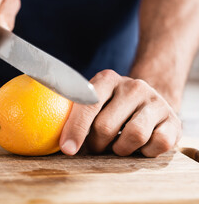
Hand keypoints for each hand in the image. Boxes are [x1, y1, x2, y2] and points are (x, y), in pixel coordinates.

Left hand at [59, 69, 181, 156]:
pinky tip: (141, 145)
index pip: (87, 105)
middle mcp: (133, 86)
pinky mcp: (173, 120)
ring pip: (133, 136)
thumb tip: (59, 141)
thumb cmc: (111, 108)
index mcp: (107, 79)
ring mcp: (155, 101)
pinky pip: (156, 145)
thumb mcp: (93, 102)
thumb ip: (75, 113)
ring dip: (120, 149)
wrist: (150, 103)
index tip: (67, 149)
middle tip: (97, 146)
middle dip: (96, 144)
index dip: (75, 128)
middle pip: (105, 126)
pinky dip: (145, 152)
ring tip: (119, 144)